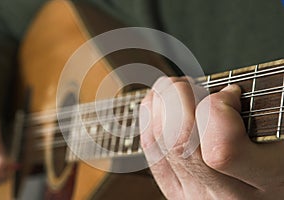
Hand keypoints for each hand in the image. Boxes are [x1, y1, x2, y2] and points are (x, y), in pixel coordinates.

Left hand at [139, 77, 283, 199]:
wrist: (258, 196)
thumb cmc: (277, 160)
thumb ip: (260, 116)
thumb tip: (223, 94)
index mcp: (263, 183)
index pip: (220, 148)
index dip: (218, 107)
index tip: (231, 93)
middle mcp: (221, 195)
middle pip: (180, 140)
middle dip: (176, 97)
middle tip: (188, 83)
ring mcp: (192, 195)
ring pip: (159, 142)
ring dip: (159, 103)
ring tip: (172, 89)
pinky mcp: (173, 192)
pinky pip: (150, 150)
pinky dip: (149, 118)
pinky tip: (158, 104)